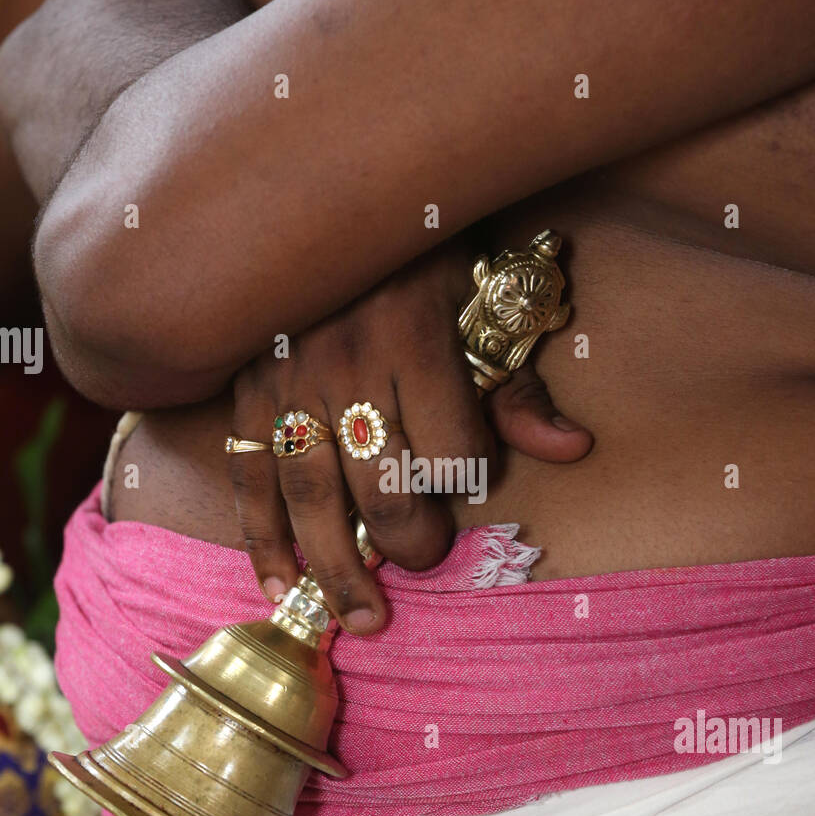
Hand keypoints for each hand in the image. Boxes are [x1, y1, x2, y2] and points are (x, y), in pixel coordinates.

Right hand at [228, 241, 591, 633]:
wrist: (326, 196)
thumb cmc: (425, 255)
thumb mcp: (483, 299)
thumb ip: (517, 385)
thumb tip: (570, 448)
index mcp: (416, 334)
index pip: (452, 449)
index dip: (468, 479)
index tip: (468, 479)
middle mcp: (346, 361)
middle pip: (383, 486)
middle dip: (409, 542)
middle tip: (423, 561)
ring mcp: (286, 380)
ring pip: (312, 496)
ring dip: (336, 569)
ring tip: (359, 619)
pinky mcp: (244, 392)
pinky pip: (251, 479)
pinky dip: (263, 539)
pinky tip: (282, 587)